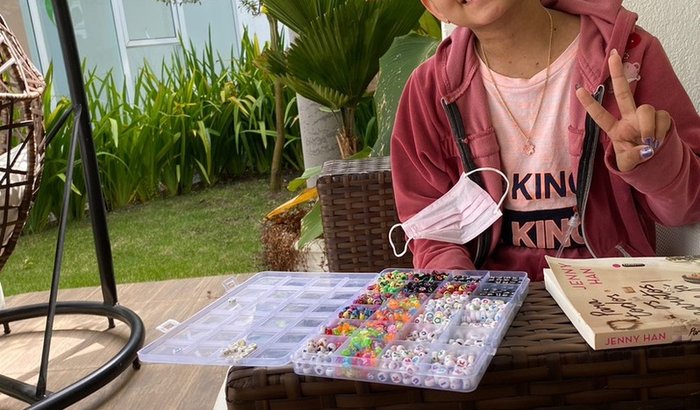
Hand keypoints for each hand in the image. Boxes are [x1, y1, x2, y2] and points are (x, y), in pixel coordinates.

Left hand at [575, 49, 670, 171]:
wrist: (654, 162)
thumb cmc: (635, 159)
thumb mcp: (628, 163)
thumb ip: (633, 156)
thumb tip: (646, 148)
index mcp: (615, 130)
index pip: (600, 117)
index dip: (590, 104)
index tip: (578, 90)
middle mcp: (629, 119)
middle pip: (624, 93)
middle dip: (618, 74)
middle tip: (612, 56)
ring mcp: (644, 117)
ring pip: (646, 109)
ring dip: (647, 127)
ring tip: (648, 142)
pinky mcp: (661, 117)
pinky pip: (662, 117)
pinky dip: (660, 131)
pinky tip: (657, 140)